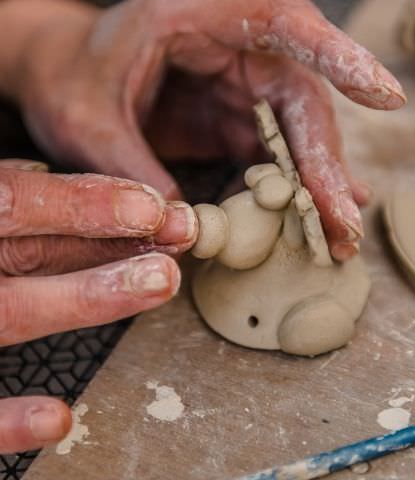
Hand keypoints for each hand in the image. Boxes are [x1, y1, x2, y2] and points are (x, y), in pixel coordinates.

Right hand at [0, 160, 196, 452]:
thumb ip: (0, 201)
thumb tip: (52, 185)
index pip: (15, 201)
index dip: (87, 201)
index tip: (154, 204)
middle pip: (26, 251)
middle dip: (109, 243)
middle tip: (181, 234)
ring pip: (9, 314)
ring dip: (90, 298)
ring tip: (161, 282)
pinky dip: (0, 420)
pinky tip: (60, 417)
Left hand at [5, 0, 404, 260]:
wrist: (66, 83)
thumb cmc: (69, 83)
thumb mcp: (89, 124)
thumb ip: (133, 169)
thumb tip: (179, 229)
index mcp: (196, 18)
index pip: (280, 26)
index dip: (338, 57)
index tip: (384, 92)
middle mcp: (233, 51)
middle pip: (302, 102)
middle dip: (325, 165)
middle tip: (344, 220)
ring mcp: (240, 89)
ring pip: (299, 136)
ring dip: (320, 188)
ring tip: (337, 236)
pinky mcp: (237, 122)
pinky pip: (278, 157)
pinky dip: (296, 192)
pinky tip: (315, 222)